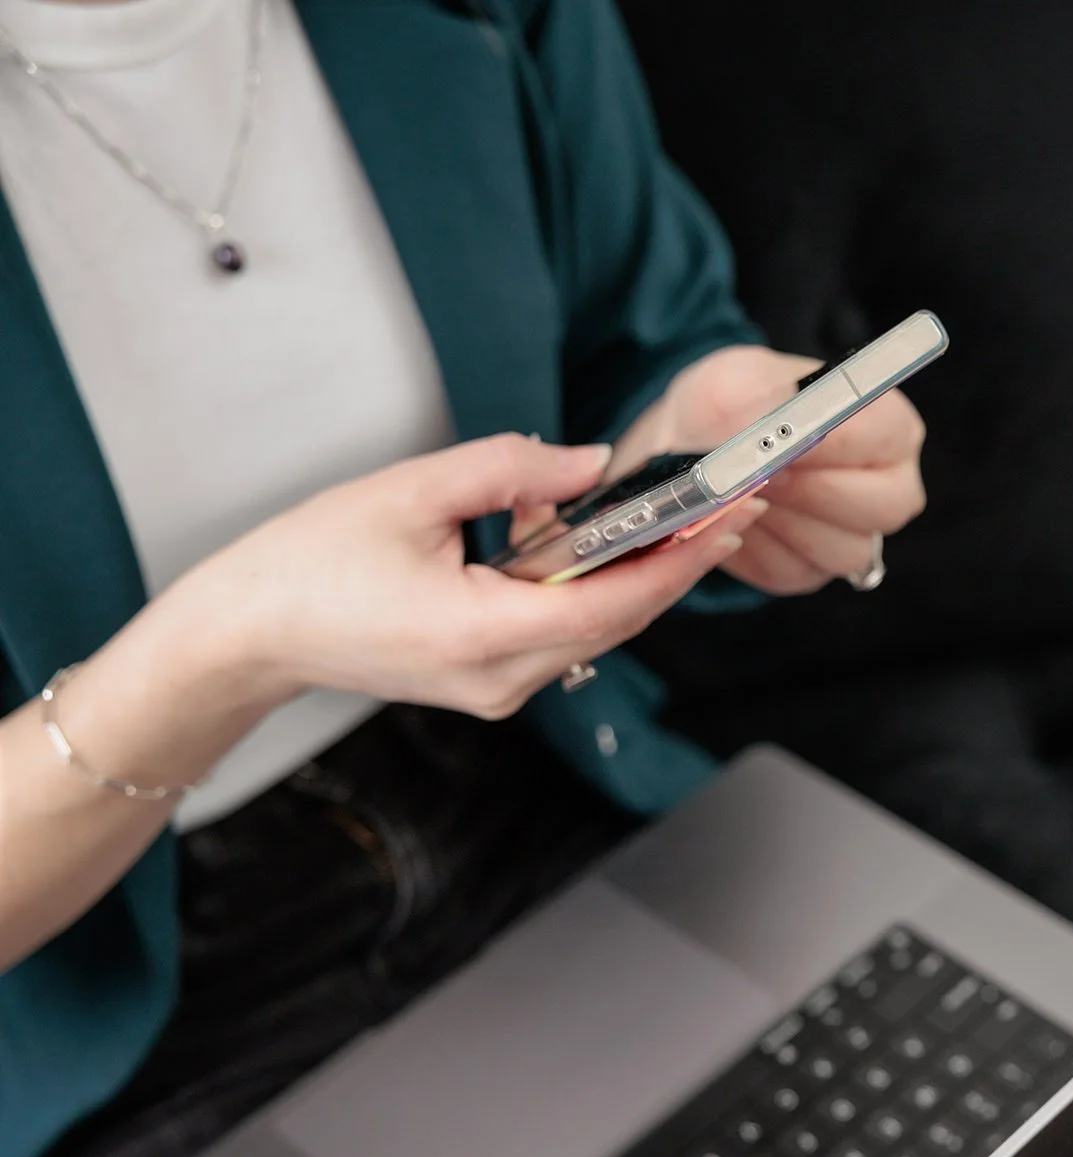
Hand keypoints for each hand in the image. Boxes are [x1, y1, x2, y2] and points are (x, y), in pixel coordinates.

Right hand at [164, 434, 768, 719]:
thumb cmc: (309, 564)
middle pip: (618, 619)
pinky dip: (593, 590)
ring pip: (595, 629)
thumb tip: (591, 463)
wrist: (249, 633)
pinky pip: (562, 633)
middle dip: (680, 563)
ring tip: (690, 519)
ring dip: (639, 575)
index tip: (730, 519)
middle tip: (736, 508)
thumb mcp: (410, 493)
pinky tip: (608, 543)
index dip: (681, 560)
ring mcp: (496, 689)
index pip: (614, 602)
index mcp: (482, 634)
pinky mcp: (488, 681)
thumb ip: (510, 471)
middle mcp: (500, 678)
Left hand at [621, 344, 928, 593]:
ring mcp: (857, 535)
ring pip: (842, 549)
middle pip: (883, 507)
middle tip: (761, 475)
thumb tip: (754, 429)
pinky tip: (737, 516)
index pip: (883, 438)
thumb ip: (748, 402)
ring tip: (743, 491)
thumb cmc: (735, 406)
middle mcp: (890, 486)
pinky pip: (793, 572)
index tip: (785, 444)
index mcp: (889, 426)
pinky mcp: (813, 570)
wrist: (702, 445)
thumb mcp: (735, 381)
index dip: (834, 444)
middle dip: (812, 492)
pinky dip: (757, 546)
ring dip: (782, 521)